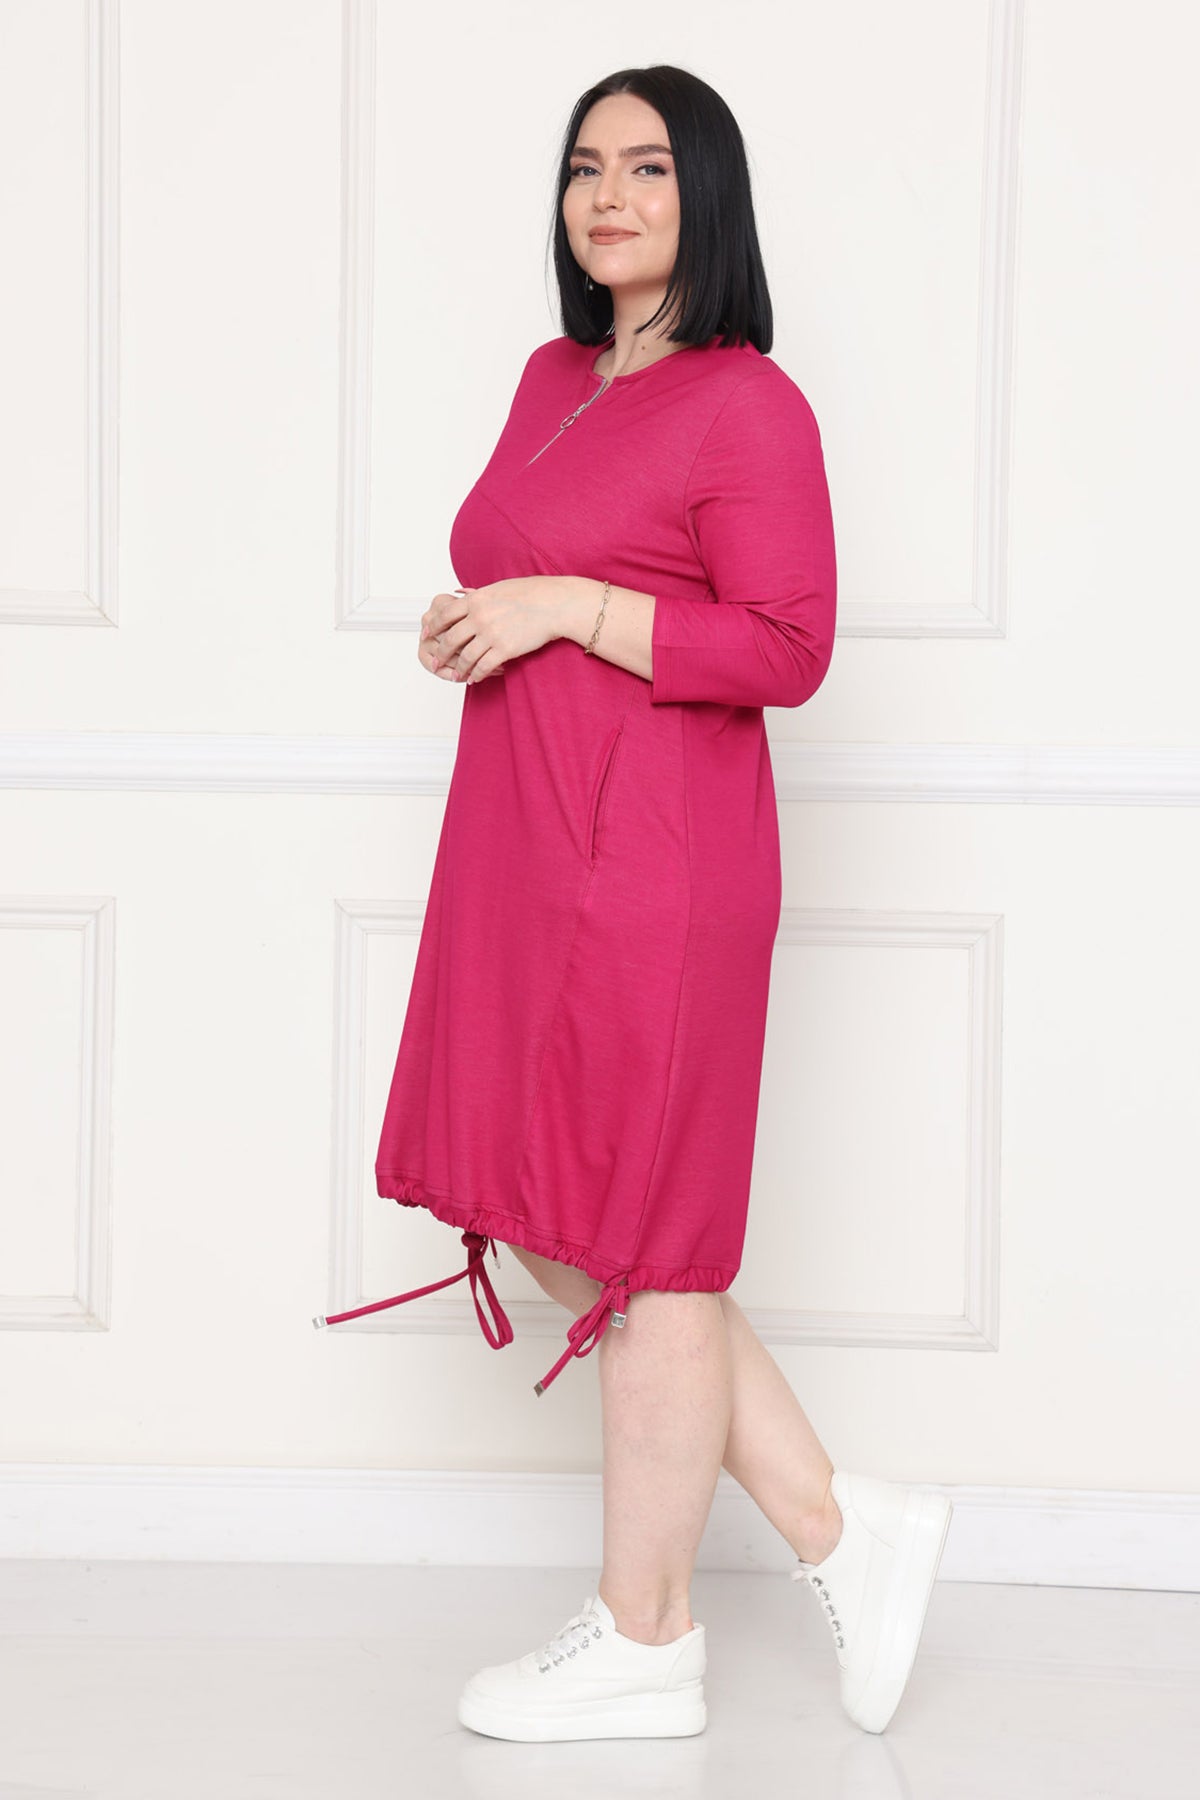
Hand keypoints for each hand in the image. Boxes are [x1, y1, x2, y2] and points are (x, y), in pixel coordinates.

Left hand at [418, 578, 562, 683]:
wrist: (553, 604)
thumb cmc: (529, 593)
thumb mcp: (497, 588)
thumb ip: (477, 594)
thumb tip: (460, 593)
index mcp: (475, 600)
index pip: (444, 615)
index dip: (432, 627)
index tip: (426, 634)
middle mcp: (479, 617)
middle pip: (450, 639)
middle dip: (440, 654)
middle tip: (434, 662)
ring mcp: (491, 634)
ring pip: (465, 657)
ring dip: (459, 669)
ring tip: (456, 676)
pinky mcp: (505, 649)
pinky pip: (484, 666)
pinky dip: (477, 675)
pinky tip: (474, 679)